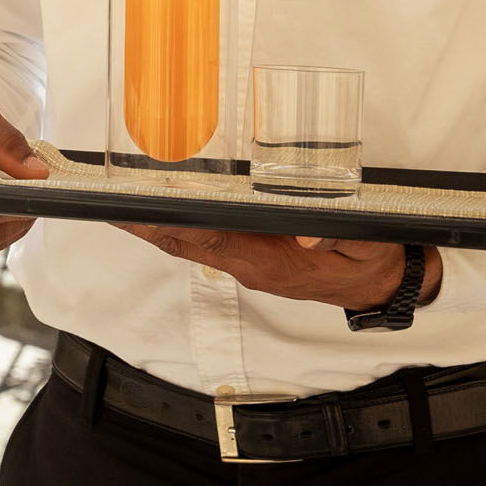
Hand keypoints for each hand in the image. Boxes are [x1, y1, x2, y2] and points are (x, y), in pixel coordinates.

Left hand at [116, 226, 443, 310]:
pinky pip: (202, 241)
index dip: (177, 225)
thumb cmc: (369, 260)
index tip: (144, 210)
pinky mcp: (248, 255)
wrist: (379, 284)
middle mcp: (249, 263)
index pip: (213, 240)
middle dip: (146, 224)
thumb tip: (311, 228)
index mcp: (270, 263)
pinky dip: (175, 226)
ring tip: (115, 203)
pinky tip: (156, 211)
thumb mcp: (367, 244)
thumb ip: (342, 233)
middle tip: (106, 202)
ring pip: (188, 243)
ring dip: (153, 225)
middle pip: (186, 243)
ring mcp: (245, 261)